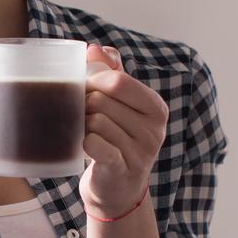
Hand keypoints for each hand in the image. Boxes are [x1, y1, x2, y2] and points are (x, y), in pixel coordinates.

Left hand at [82, 43, 167, 219]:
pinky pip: (94, 143)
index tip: (84, 88)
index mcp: (156, 107)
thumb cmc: (116, 139)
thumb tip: (95, 49)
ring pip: (95, 121)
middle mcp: (154, 129)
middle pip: (101, 100)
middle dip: (83, 104)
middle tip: (82, 115)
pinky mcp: (121, 169)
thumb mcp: (120, 105)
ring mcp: (140, 151)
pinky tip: (86, 146)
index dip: (92, 80)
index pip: (118, 81)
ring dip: (82, 125)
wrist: (117, 188)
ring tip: (85, 132)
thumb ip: (111, 73)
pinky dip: (84, 142)